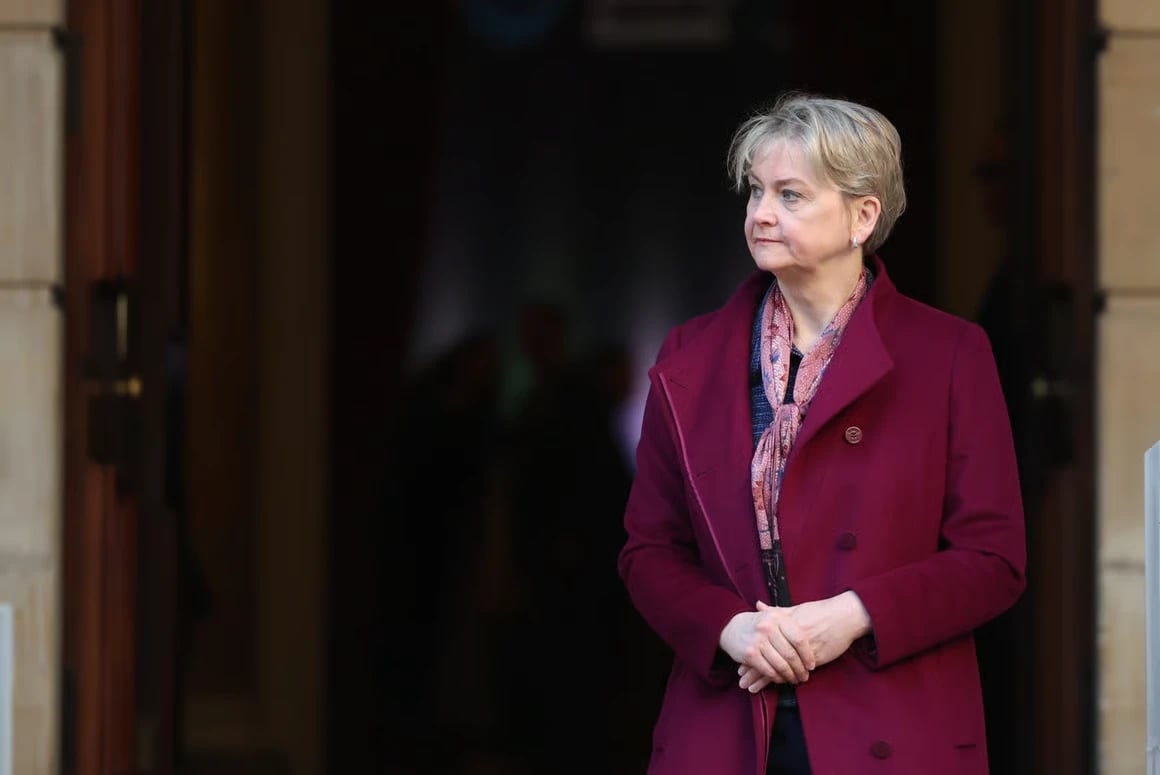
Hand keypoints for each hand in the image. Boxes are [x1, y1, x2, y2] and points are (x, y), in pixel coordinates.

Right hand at [718, 604, 815, 687]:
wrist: (730, 628)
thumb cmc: (757, 624)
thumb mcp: (773, 617)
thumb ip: (792, 623)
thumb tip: (814, 638)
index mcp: (777, 617)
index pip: (799, 639)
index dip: (807, 654)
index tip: (812, 665)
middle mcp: (768, 627)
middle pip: (790, 653)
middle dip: (800, 669)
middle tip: (804, 676)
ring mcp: (758, 640)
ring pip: (780, 664)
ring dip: (789, 675)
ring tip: (794, 679)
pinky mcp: (750, 654)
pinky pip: (768, 670)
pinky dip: (776, 677)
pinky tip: (780, 679)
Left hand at [737, 592, 871, 691]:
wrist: (844, 616)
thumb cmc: (820, 612)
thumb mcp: (796, 609)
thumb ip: (776, 611)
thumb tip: (758, 605)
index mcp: (782, 625)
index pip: (762, 644)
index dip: (751, 655)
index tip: (740, 664)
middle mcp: (788, 638)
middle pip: (767, 657)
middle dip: (753, 670)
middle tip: (741, 680)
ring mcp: (800, 649)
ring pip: (779, 667)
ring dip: (764, 679)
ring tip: (751, 688)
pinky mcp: (814, 658)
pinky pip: (796, 672)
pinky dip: (785, 679)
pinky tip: (777, 686)